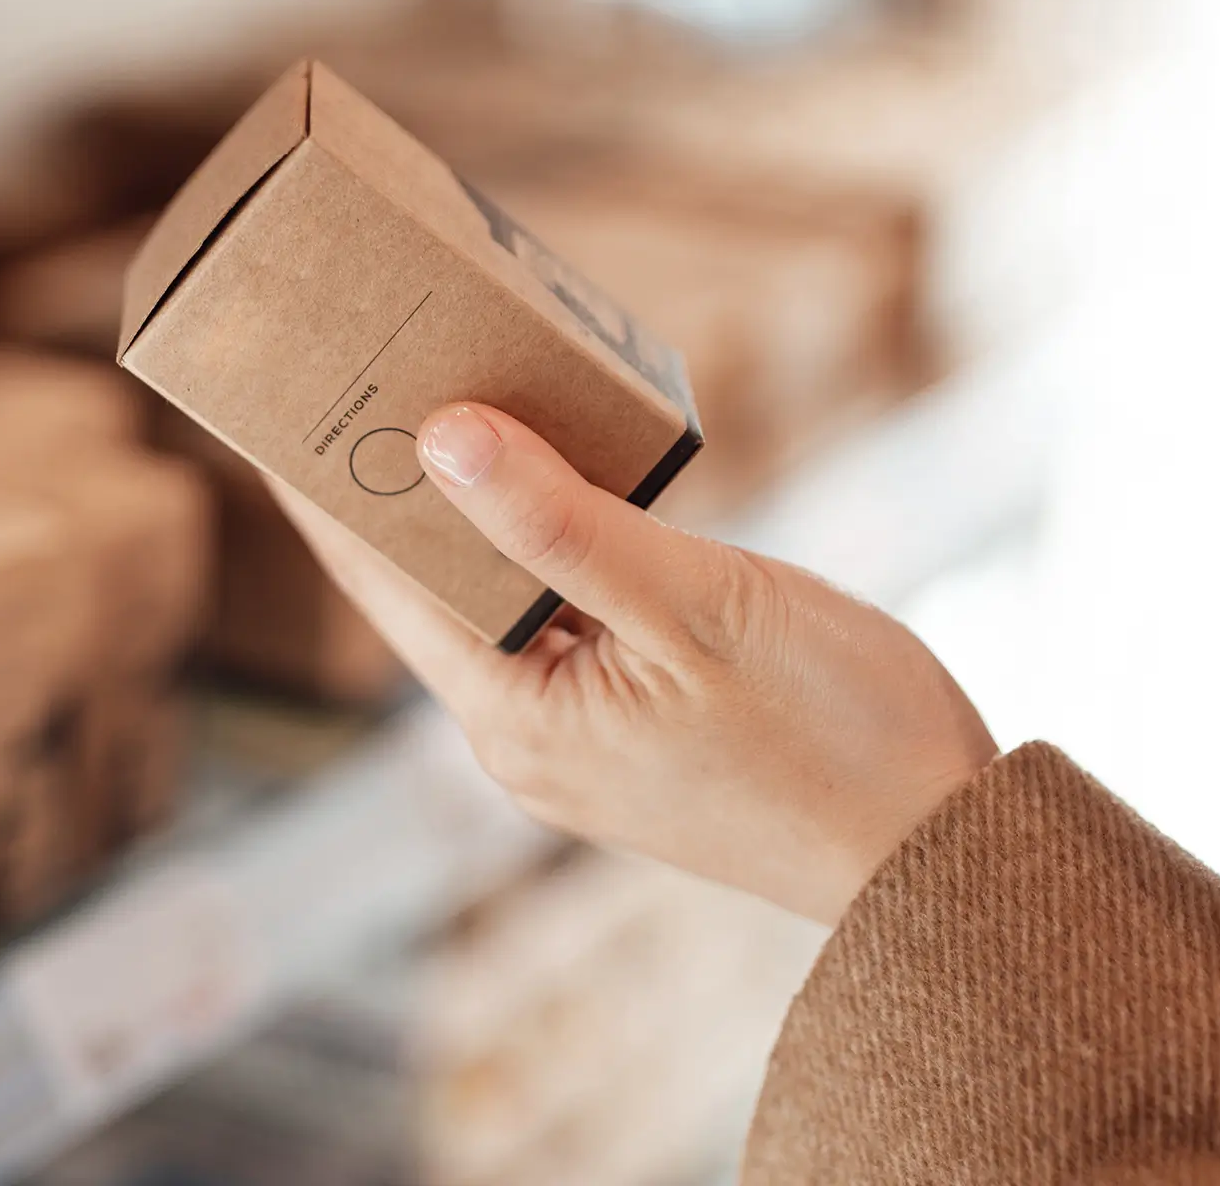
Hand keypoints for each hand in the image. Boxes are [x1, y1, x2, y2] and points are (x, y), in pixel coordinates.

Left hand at [274, 403, 997, 926]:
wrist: (948, 855)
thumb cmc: (838, 737)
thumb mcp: (697, 607)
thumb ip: (563, 524)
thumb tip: (441, 437)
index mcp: (518, 719)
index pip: (382, 580)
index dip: (324, 484)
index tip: (272, 396)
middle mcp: (529, 739)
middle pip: (430, 587)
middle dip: (395, 481)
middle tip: (358, 364)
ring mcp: (583, 740)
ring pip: (500, 598)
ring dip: (475, 508)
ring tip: (440, 396)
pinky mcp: (639, 728)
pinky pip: (563, 618)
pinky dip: (547, 543)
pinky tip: (556, 478)